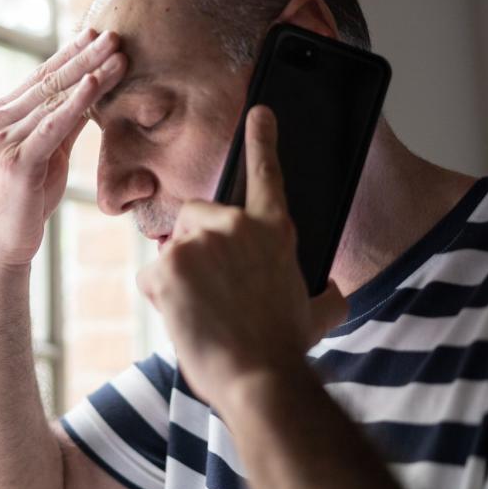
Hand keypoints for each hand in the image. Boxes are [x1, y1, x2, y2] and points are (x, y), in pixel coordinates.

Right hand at [0, 28, 126, 270]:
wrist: (1, 244)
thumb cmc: (27, 200)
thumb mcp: (48, 153)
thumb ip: (62, 123)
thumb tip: (91, 93)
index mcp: (3, 114)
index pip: (43, 77)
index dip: (71, 53)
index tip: (97, 33)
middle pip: (50, 81)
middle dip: (85, 55)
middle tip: (114, 34)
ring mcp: (5, 139)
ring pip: (55, 98)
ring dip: (90, 73)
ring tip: (118, 53)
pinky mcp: (18, 161)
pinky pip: (53, 126)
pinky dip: (76, 103)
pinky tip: (96, 84)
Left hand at [135, 105, 347, 403]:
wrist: (261, 378)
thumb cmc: (286, 349)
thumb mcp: (317, 313)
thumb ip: (323, 291)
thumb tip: (335, 292)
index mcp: (273, 230)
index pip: (266, 173)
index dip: (262, 140)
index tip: (259, 110)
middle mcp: (234, 225)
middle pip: (195, 217)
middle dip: (196, 247)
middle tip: (214, 291)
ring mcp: (198, 242)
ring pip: (172, 251)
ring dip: (181, 279)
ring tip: (207, 313)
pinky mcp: (168, 264)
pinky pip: (152, 278)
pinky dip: (163, 301)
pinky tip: (187, 320)